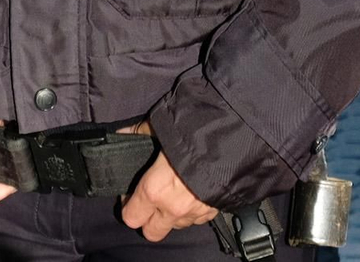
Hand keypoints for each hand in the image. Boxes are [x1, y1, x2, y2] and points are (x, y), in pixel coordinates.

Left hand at [116, 122, 217, 241]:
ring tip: (174, 191)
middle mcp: (172, 208)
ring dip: (171, 214)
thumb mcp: (160, 126)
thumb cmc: (195, 132)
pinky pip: (196, 219)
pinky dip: (191, 209)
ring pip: (175, 225)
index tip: (131, 192)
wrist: (236, 140)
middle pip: (151, 232)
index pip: (130, 217)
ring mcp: (194, 213)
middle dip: (148, 219)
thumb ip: (139, 133)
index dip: (127, 205)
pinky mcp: (213, 212)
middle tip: (150, 198)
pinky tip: (193, 190)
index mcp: (154, 190)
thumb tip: (123, 133)